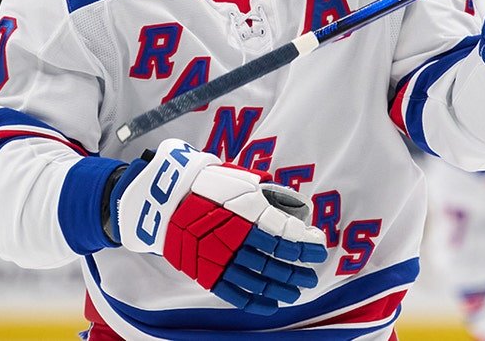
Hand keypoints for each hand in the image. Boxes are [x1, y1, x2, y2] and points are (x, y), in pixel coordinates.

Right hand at [109, 139, 327, 313]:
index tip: (318, 248)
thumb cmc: (208, 185)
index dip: (306, 245)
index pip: (287, 236)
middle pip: (277, 261)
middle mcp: (237, 239)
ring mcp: (221, 258)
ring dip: (281, 288)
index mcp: (248, 214)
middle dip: (298, 270)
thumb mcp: (243, 180)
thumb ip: (269, 194)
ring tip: (296, 291)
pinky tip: (271, 305)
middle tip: (311, 276)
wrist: (166, 199)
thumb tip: (295, 205)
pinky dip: (256, 301)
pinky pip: (236, 293)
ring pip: (259, 280)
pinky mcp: (206, 272)